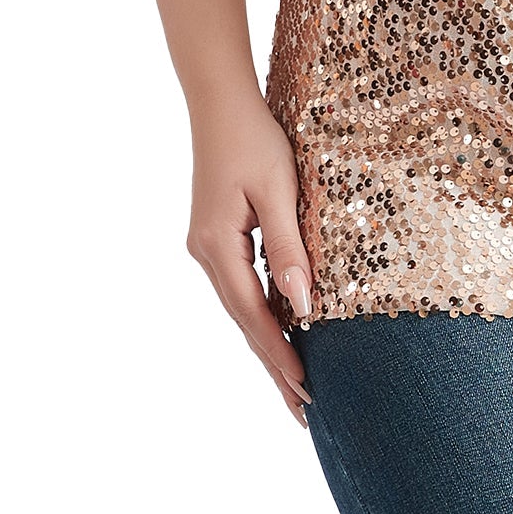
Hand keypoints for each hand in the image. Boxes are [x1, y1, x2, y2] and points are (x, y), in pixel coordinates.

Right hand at [187, 91, 314, 428]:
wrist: (221, 102)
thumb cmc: (254, 139)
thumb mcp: (278, 190)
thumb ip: (289, 247)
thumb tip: (302, 306)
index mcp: (218, 247)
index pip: (254, 316)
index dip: (281, 356)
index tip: (306, 392)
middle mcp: (207, 254)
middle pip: (245, 323)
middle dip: (275, 366)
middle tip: (304, 411)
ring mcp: (209, 247)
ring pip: (243, 308)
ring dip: (269, 345)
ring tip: (296, 384)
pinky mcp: (218, 237)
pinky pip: (243, 287)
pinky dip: (263, 314)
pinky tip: (282, 331)